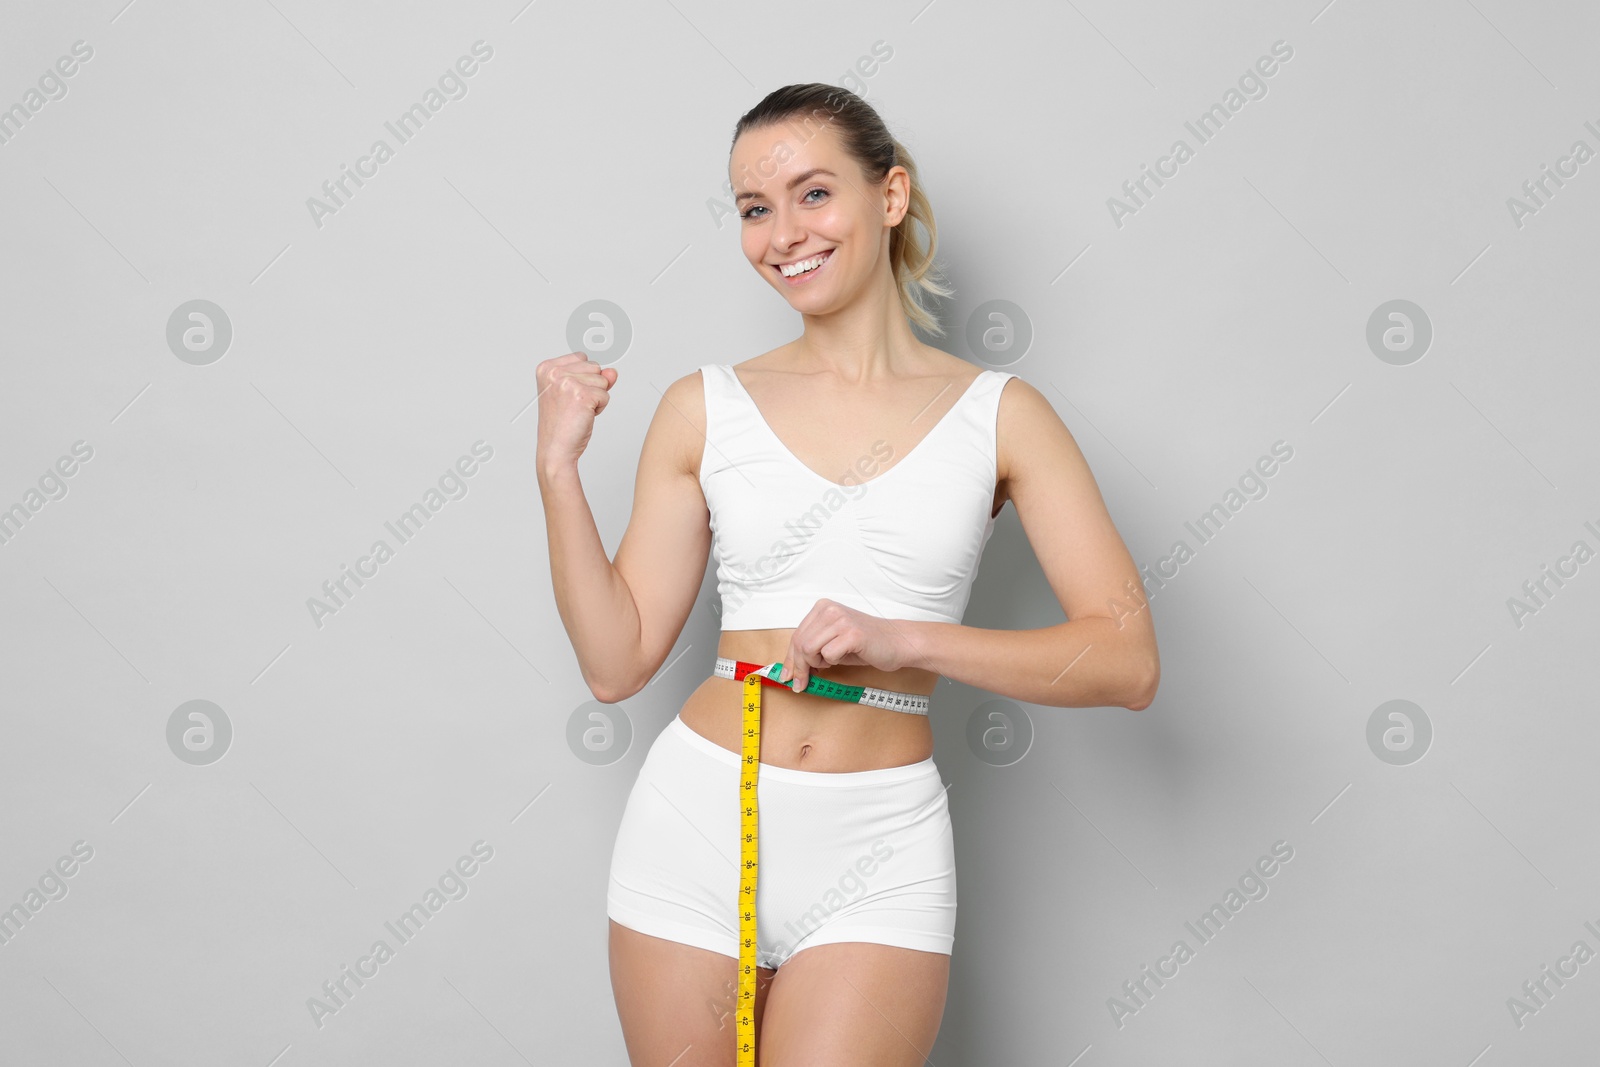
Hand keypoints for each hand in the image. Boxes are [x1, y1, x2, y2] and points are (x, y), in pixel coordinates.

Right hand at [535, 352, 617, 474]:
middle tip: (573, 405)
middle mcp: (554, 372)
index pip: (581, 357)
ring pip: (602, 380)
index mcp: (546, 368)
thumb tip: (613, 372)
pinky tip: (583, 416)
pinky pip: (606, 395)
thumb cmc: (560, 424)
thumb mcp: (574, 393)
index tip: (568, 395)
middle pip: (594, 366)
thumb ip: (594, 376)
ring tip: (577, 410)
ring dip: (596, 398)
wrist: (555, 449)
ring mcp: (567, 382)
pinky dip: (599, 408)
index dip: (582, 378)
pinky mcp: (582, 395)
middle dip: (591, 386)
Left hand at [777, 599, 918, 693]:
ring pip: (809, 649)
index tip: (787, 676)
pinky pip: (828, 655)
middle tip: (801, 683)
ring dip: (818, 663)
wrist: (897, 642)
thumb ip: (812, 650)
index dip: (790, 659)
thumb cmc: (866, 644)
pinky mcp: (852, 634)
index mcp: (822, 608)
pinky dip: (833, 662)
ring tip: (833, 662)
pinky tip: (846, 656)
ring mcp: (841, 620)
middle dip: (799, 667)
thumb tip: (790, 670)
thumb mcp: (833, 642)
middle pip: (800, 643)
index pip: (796, 635)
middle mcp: (829, 610)